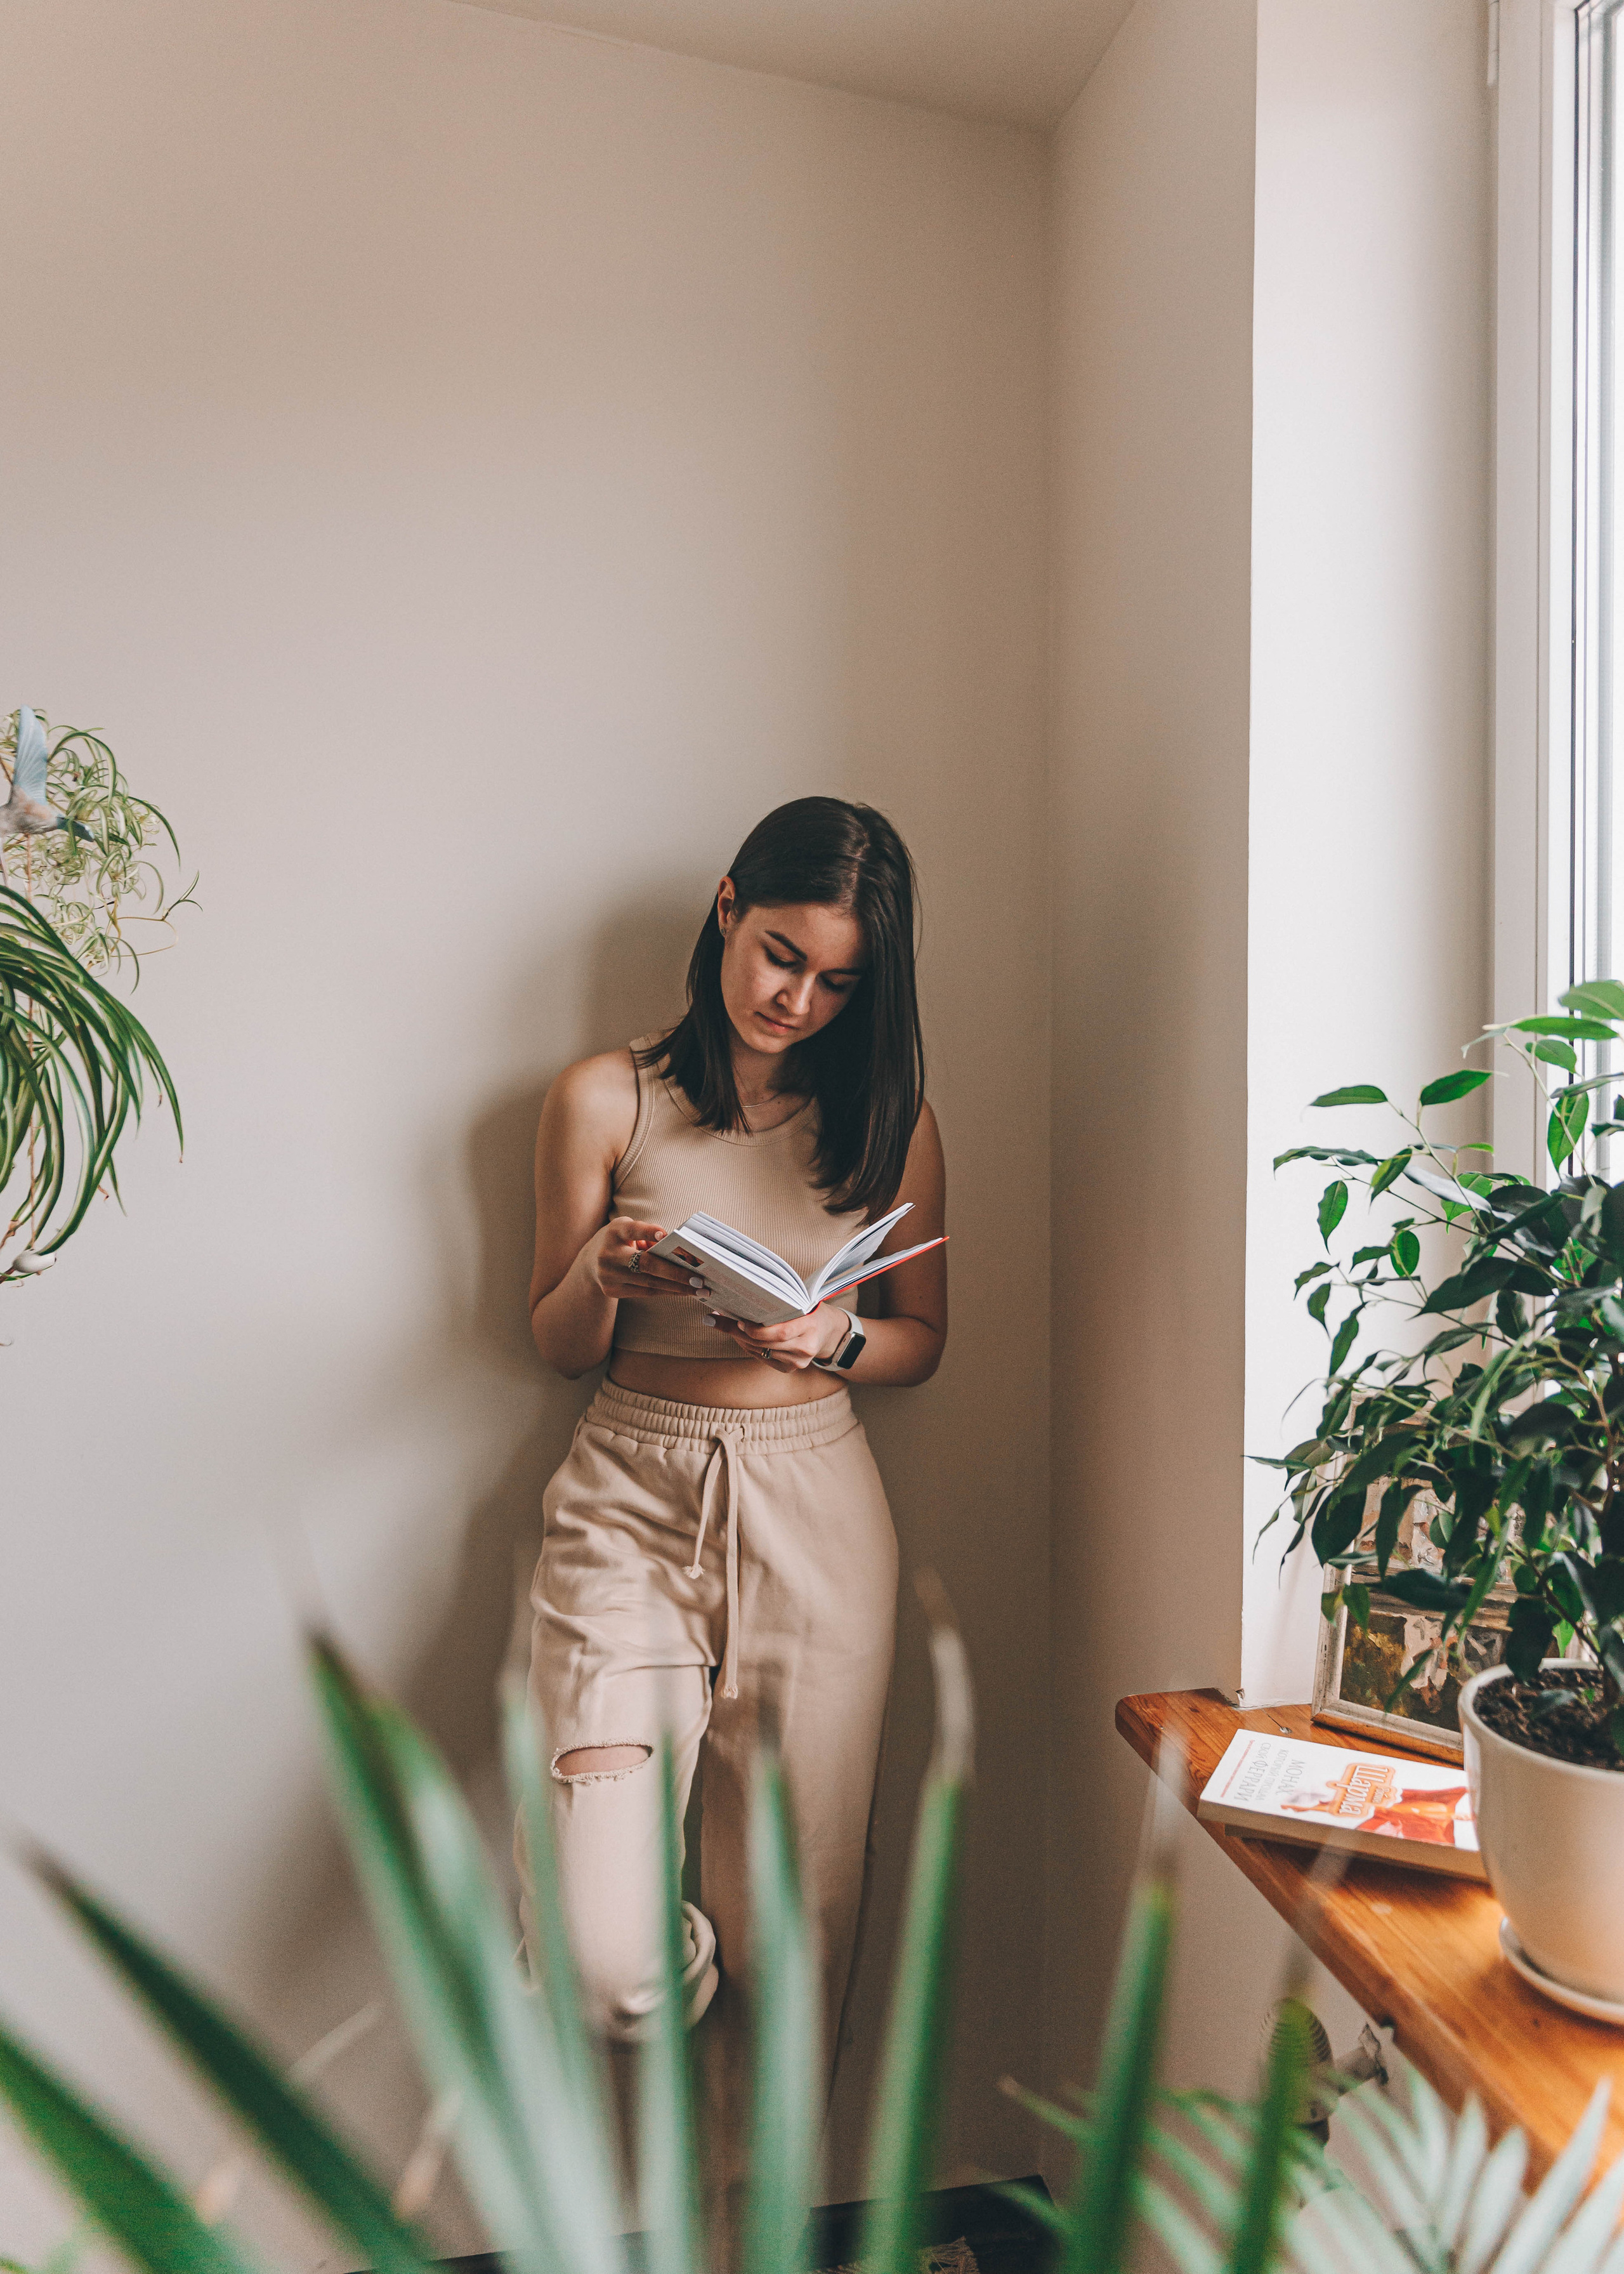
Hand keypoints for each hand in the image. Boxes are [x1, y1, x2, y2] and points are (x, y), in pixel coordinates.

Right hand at [580, 1218, 696, 1300]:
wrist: (591, 1262)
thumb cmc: (622, 1241)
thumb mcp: (630, 1230)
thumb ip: (649, 1235)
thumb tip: (680, 1250)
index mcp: (615, 1232)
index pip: (632, 1230)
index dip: (648, 1231)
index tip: (665, 1234)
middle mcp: (608, 1254)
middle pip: (646, 1264)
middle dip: (676, 1273)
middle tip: (699, 1279)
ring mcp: (608, 1275)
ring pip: (649, 1283)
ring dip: (677, 1288)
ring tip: (699, 1290)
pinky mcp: (611, 1290)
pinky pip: (645, 1293)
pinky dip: (666, 1292)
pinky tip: (683, 1292)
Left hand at [706, 1303, 848, 1372]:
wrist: (829, 1333)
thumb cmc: (812, 1311)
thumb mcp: (804, 1302)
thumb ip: (782, 1302)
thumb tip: (746, 1297)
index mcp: (810, 1328)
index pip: (781, 1333)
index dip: (757, 1330)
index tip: (739, 1321)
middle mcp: (804, 1348)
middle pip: (765, 1343)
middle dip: (737, 1332)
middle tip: (717, 1320)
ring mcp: (797, 1362)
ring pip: (759, 1351)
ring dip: (739, 1338)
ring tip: (723, 1324)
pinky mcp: (789, 1369)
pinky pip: (762, 1357)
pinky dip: (748, 1347)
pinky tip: (739, 1336)